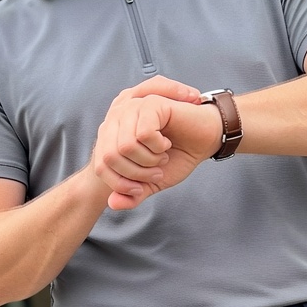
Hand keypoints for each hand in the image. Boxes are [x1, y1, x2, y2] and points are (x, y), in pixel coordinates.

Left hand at [91, 75, 221, 209]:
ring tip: (162, 155)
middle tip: (157, 171)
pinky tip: (166, 143)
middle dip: (137, 173)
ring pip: (125, 146)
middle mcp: (116, 120)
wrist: (205, 140)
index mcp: (111, 136)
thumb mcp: (151, 182)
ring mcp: (132, 108)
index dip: (121, 184)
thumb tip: (113, 203)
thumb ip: (131, 194)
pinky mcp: (150, 103)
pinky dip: (158, 146)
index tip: (141, 188)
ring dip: (149, 160)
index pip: (101, 167)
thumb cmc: (177, 157)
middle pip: (110, 157)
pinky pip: (143, 133)